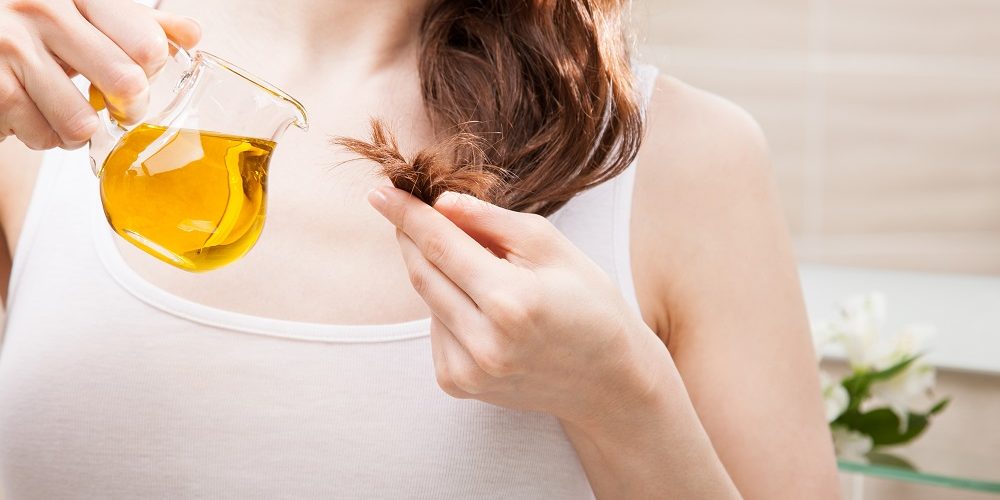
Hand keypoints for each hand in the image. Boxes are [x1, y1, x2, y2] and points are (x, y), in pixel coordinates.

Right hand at [0, 0, 200, 149]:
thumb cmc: (37, 31)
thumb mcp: (88, 16)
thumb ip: (137, 24)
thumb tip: (190, 33)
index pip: (147, 44)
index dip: (152, 71)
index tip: (140, 73)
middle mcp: (43, 8)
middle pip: (124, 82)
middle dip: (130, 109)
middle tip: (121, 109)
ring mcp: (12, 45)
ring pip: (82, 121)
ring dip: (82, 131)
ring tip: (71, 114)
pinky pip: (44, 135)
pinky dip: (47, 137)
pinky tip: (39, 116)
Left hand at [368, 186, 669, 427]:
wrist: (607, 381)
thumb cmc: (589, 304)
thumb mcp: (552, 247)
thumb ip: (492, 222)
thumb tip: (440, 203)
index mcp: (512, 301)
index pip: (441, 245)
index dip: (406, 213)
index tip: (379, 190)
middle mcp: (484, 341)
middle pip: (423, 271)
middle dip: (410, 235)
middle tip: (406, 207)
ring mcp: (468, 370)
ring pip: (427, 299)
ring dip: (438, 272)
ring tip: (485, 272)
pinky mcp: (458, 384)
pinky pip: (436, 328)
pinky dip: (448, 306)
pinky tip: (484, 310)